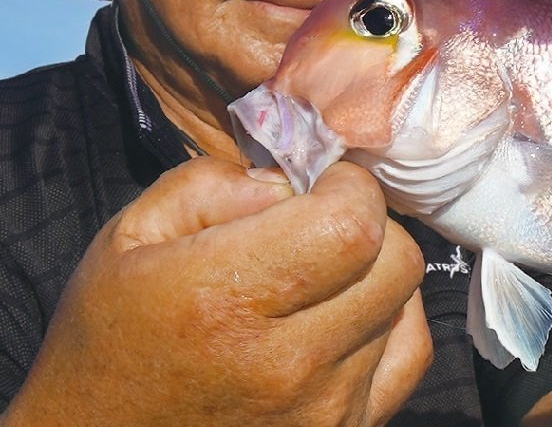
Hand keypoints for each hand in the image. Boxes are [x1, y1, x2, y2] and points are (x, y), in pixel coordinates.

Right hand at [2, 157, 429, 426]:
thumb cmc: (110, 339)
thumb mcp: (131, 236)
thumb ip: (214, 185)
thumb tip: (293, 179)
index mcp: (224, 299)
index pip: (353, 222)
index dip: (349, 187)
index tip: (322, 183)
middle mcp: (285, 361)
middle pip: (395, 260)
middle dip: (368, 222)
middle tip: (324, 222)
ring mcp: (323, 408)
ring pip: (403, 302)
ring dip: (372, 274)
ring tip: (319, 278)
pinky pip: (410, 354)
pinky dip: (390, 322)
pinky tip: (346, 315)